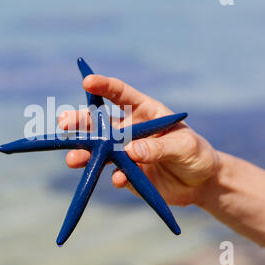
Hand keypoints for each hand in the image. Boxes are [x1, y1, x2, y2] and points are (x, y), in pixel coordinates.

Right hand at [58, 74, 219, 205]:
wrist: (200, 183)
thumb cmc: (196, 153)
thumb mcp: (184, 145)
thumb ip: (158, 147)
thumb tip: (130, 150)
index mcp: (144, 112)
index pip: (120, 94)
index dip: (103, 86)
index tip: (87, 80)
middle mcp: (129, 130)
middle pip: (99, 122)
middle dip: (80, 122)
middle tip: (64, 124)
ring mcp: (125, 153)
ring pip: (99, 150)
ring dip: (84, 153)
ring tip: (72, 159)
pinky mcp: (127, 174)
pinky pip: (115, 174)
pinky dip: (114, 176)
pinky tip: (118, 179)